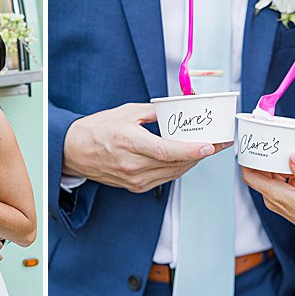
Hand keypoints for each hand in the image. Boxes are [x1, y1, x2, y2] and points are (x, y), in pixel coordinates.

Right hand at [62, 103, 225, 193]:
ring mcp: (134, 179)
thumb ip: (154, 112)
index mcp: (129, 143)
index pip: (166, 151)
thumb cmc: (98, 128)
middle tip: (219, 143)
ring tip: (209, 149)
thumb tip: (178, 108)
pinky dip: (178, 168)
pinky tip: (188, 158)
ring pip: (172, 173)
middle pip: (174, 163)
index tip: (209, 146)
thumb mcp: (127, 112)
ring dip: (192, 162)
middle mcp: (133, 165)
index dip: (190, 150)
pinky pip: (164, 178)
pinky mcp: (135, 187)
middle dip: (201, 154)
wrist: (75, 151)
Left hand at [241, 153, 294, 246]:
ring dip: (273, 166)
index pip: (249, 177)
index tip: (248, 147)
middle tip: (266, 144)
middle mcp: (273, 199)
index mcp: (275, 195)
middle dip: (261, 160)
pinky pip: (279, 183)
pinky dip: (283, 173)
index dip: (246, 161)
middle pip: (258, 175)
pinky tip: (294, 167)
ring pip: (270, 179)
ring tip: (280, 152)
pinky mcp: (287, 202)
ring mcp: (280, 201)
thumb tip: (293, 155)